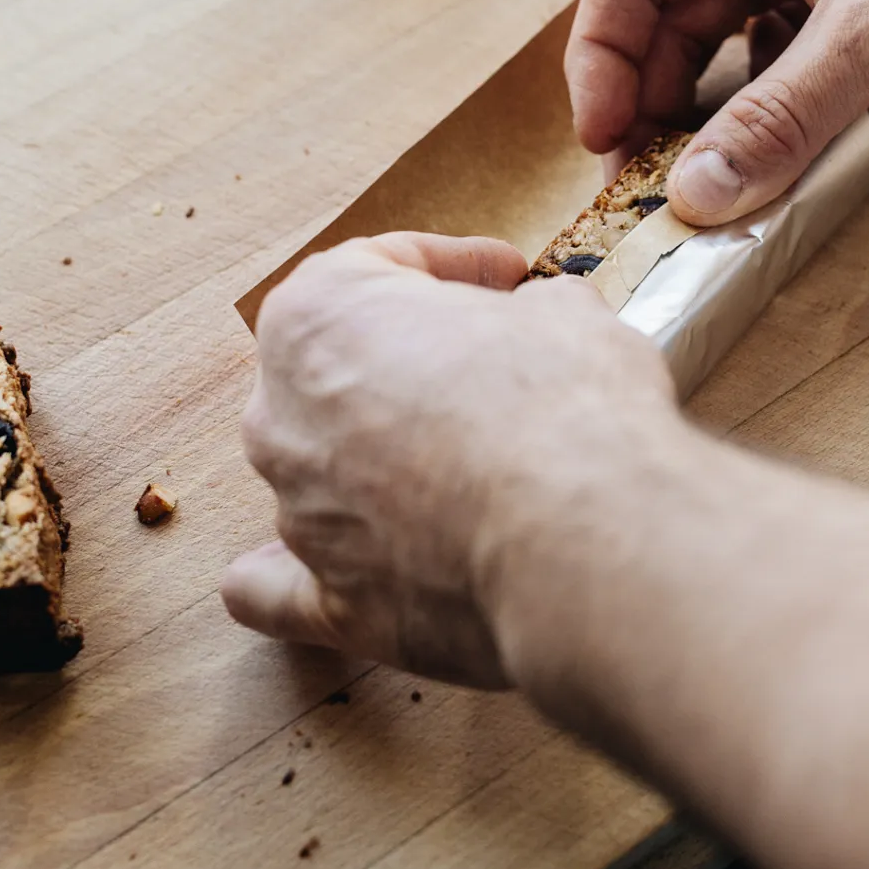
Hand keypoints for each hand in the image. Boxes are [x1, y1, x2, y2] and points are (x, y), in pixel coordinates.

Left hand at [221, 232, 676, 684]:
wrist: (586, 543)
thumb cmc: (565, 409)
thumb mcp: (565, 314)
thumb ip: (528, 314)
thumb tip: (539, 329)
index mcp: (318, 315)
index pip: (380, 265)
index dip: (457, 265)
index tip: (507, 279)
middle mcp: (284, 415)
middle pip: (339, 372)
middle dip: (411, 367)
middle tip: (496, 370)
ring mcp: (301, 514)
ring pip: (320, 474)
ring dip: (382, 463)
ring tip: (475, 467)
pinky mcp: (336, 603)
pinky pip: (283, 591)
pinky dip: (303, 577)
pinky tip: (325, 568)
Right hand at [567, 0, 868, 225]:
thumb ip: (776, 119)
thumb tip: (696, 195)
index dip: (602, 55)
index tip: (604, 137)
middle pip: (671, 14)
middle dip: (652, 96)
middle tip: (645, 179)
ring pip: (728, 44)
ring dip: (711, 111)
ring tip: (701, 179)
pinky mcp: (861, 6)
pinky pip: (784, 62)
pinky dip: (770, 109)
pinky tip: (774, 153)